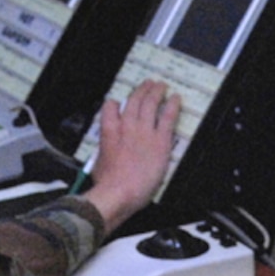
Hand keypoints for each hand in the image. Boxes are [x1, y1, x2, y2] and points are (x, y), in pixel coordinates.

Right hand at [81, 79, 178, 229]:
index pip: (110, 108)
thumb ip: (105, 154)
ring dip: (156, 92)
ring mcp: (144, 131)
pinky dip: (172, 105)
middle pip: (134, 101)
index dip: (114, 103)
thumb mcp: (98, 164)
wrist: (119, 191)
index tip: (118, 102)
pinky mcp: (160, 140)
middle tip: (148, 84)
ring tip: (161, 85)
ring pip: (150, 104)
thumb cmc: (107, 183)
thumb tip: (106, 157)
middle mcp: (126, 126)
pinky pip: (168, 117)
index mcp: (109, 131)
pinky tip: (176, 98)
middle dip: (141, 90)